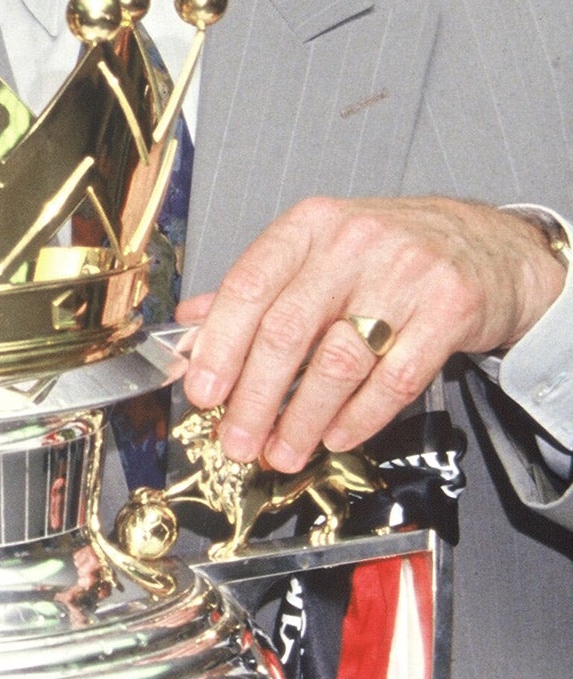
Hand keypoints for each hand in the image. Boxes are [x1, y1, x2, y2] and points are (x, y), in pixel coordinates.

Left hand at [176, 196, 565, 472]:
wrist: (489, 246)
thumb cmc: (390, 255)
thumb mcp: (319, 254)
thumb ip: (256, 290)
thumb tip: (189, 329)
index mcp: (310, 227)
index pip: (249, 285)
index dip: (219, 344)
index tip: (203, 392)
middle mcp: (354, 243)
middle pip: (287, 330)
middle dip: (255, 398)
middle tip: (237, 441)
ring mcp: (405, 274)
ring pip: (337, 361)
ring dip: (303, 419)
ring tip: (282, 452)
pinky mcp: (450, 308)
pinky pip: (394, 377)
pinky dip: (360, 416)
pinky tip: (336, 438)